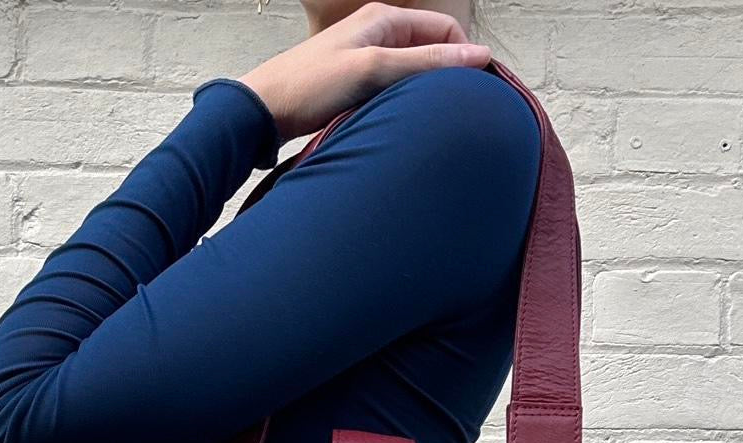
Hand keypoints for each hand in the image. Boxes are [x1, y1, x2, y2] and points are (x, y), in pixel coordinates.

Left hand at [238, 2, 490, 142]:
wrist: (264, 111)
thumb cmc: (311, 86)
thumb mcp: (374, 69)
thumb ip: (426, 63)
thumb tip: (478, 57)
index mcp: (385, 19)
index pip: (445, 30)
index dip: (465, 57)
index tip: (478, 91)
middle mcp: (379, 34)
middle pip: (431, 52)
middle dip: (447, 77)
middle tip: (457, 111)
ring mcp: (367, 60)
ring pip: (413, 74)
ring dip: (425, 94)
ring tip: (432, 120)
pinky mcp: (356, 85)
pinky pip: (393, 90)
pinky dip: (404, 104)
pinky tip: (405, 124)